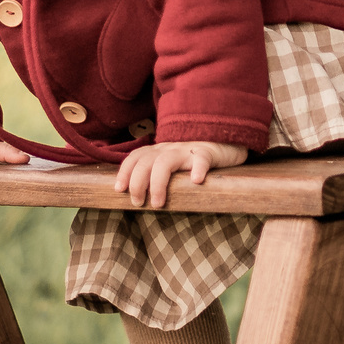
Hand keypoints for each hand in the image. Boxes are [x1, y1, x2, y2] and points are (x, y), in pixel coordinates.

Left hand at [113, 139, 248, 208]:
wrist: (225, 140)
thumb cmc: (194, 159)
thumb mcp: (172, 162)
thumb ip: (157, 172)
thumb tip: (138, 197)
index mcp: (159, 151)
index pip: (135, 157)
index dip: (124, 171)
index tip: (119, 189)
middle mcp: (169, 148)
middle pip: (146, 161)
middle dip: (137, 183)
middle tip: (138, 203)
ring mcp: (188, 150)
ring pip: (166, 161)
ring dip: (157, 183)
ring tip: (158, 203)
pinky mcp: (208, 152)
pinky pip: (201, 158)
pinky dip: (198, 168)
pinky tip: (196, 181)